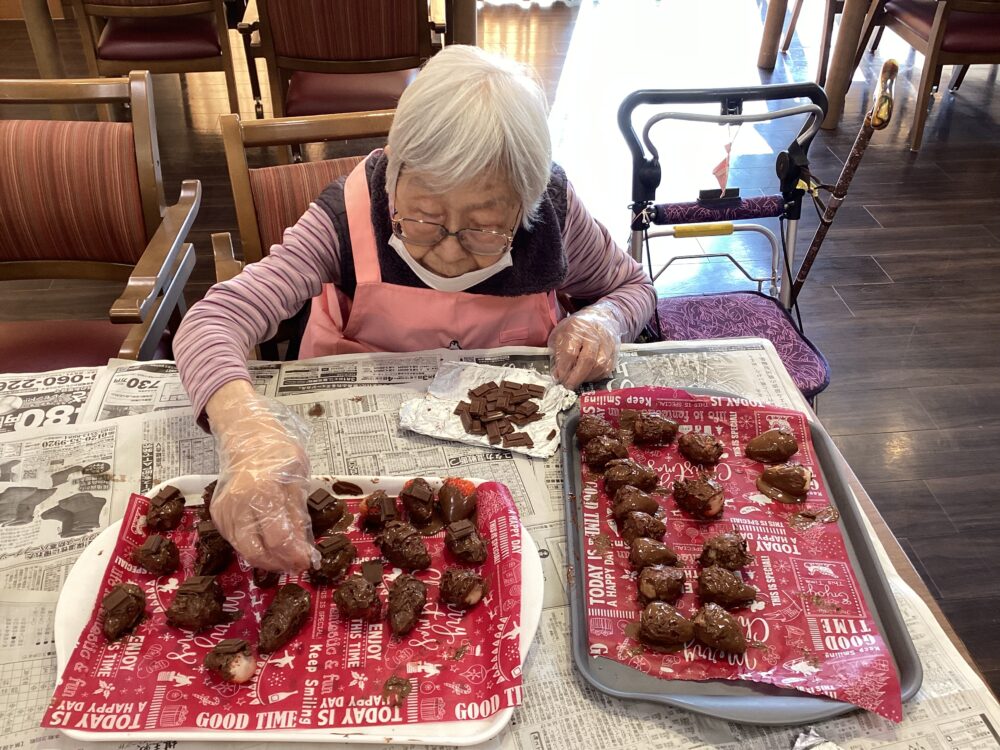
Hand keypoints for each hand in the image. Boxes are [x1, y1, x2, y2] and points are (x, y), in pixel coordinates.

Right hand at [206, 382, 319, 572]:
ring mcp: (225, 510)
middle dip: (279, 564)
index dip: (294, 555)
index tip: (308, 562)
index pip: (278, 538)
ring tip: (285, 557)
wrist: (246, 438)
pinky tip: (268, 545)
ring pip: (244, 550)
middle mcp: (239, 503)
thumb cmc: (278, 454)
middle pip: (256, 551)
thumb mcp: (298, 479)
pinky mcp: (217, 514)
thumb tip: (304, 549)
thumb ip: (298, 515)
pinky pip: (235, 541)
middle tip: (296, 564)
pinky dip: (252, 547)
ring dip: (266, 559)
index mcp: (264, 491)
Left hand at [549, 302, 624, 389]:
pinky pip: (608, 368)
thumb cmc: (576, 329)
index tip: (559, 378)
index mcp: (576, 328)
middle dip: (576, 377)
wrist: (600, 318)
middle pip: (588, 359)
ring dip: (587, 377)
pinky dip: (596, 376)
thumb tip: (557, 375)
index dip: (564, 368)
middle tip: (568, 386)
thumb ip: (557, 353)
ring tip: (577, 381)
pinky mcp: (615, 351)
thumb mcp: (560, 334)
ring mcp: (607, 342)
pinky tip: (588, 377)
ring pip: (600, 365)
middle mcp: (594, 334)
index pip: (570, 351)